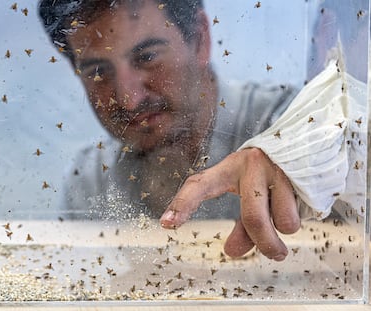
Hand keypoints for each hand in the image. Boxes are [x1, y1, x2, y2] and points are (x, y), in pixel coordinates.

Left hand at [160, 147, 299, 260]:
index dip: (183, 204)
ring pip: (282, 220)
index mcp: (228, 168)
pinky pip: (300, 213)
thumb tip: (232, 252)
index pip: (199, 184)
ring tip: (286, 218)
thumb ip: (242, 226)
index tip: (167, 224)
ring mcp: (276, 167)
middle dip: (264, 243)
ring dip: (286, 231)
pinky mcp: (300, 172)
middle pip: (252, 218)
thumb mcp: (250, 197)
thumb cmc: (268, 177)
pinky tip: (298, 202)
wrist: (306, 144)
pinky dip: (300, 218)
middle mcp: (249, 164)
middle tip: (274, 253)